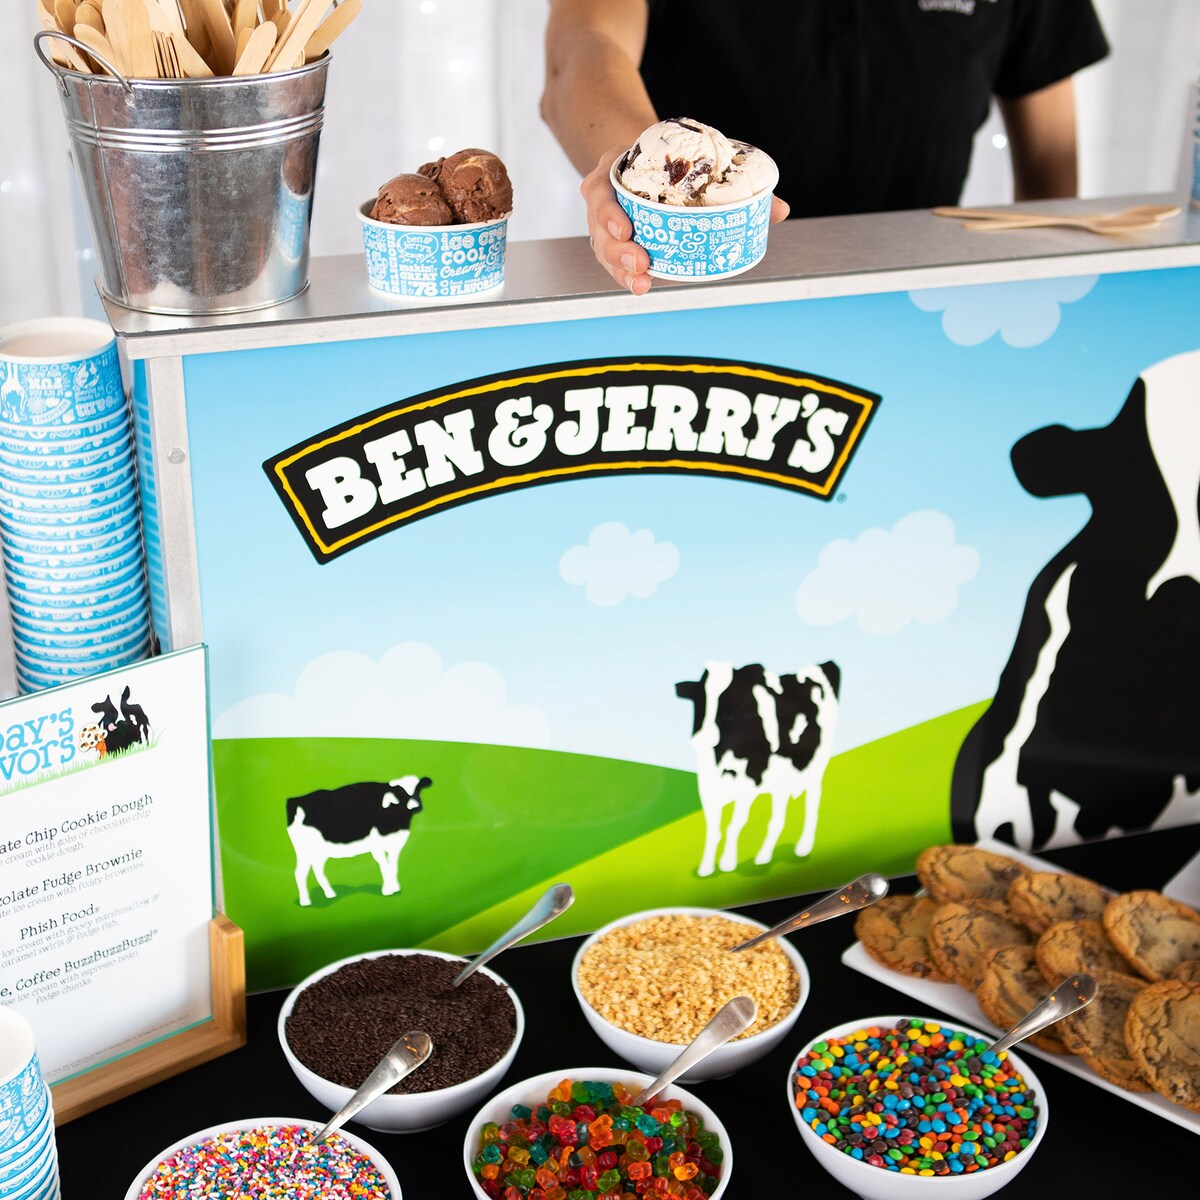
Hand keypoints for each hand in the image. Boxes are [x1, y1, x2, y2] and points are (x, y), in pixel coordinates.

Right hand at [582, 148, 792, 294]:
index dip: (608, 213)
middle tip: (641, 263)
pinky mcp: (616, 244)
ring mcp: (608, 225)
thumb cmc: (673, 160)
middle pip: (601, 230)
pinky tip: (642, 286)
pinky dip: (628, 276)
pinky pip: (615, 263)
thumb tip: (779, 210)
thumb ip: (733, 181)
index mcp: (615, 172)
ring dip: (622, 271)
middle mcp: (606, 200)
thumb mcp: (693, 157)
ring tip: (643, 284)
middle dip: (618, 252)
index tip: (625, 229)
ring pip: (605, 252)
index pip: (600, 192)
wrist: (648, 159)